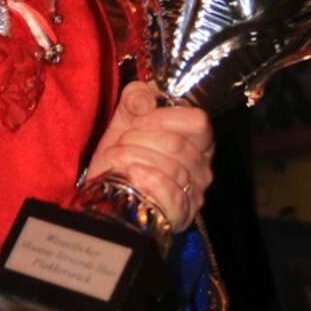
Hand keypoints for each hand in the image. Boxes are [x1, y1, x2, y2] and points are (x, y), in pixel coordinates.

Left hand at [83, 80, 213, 230]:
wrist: (107, 185)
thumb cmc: (124, 147)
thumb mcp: (127, 113)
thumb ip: (136, 96)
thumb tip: (144, 103)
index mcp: (198, 138)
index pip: (198, 122)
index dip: (165, 117)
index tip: (137, 119)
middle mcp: (203, 165)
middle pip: (177, 145)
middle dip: (140, 138)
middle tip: (120, 141)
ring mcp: (195, 192)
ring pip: (171, 168)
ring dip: (134, 158)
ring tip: (115, 156)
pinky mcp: (182, 214)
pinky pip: (171, 195)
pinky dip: (147, 180)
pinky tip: (129, 174)